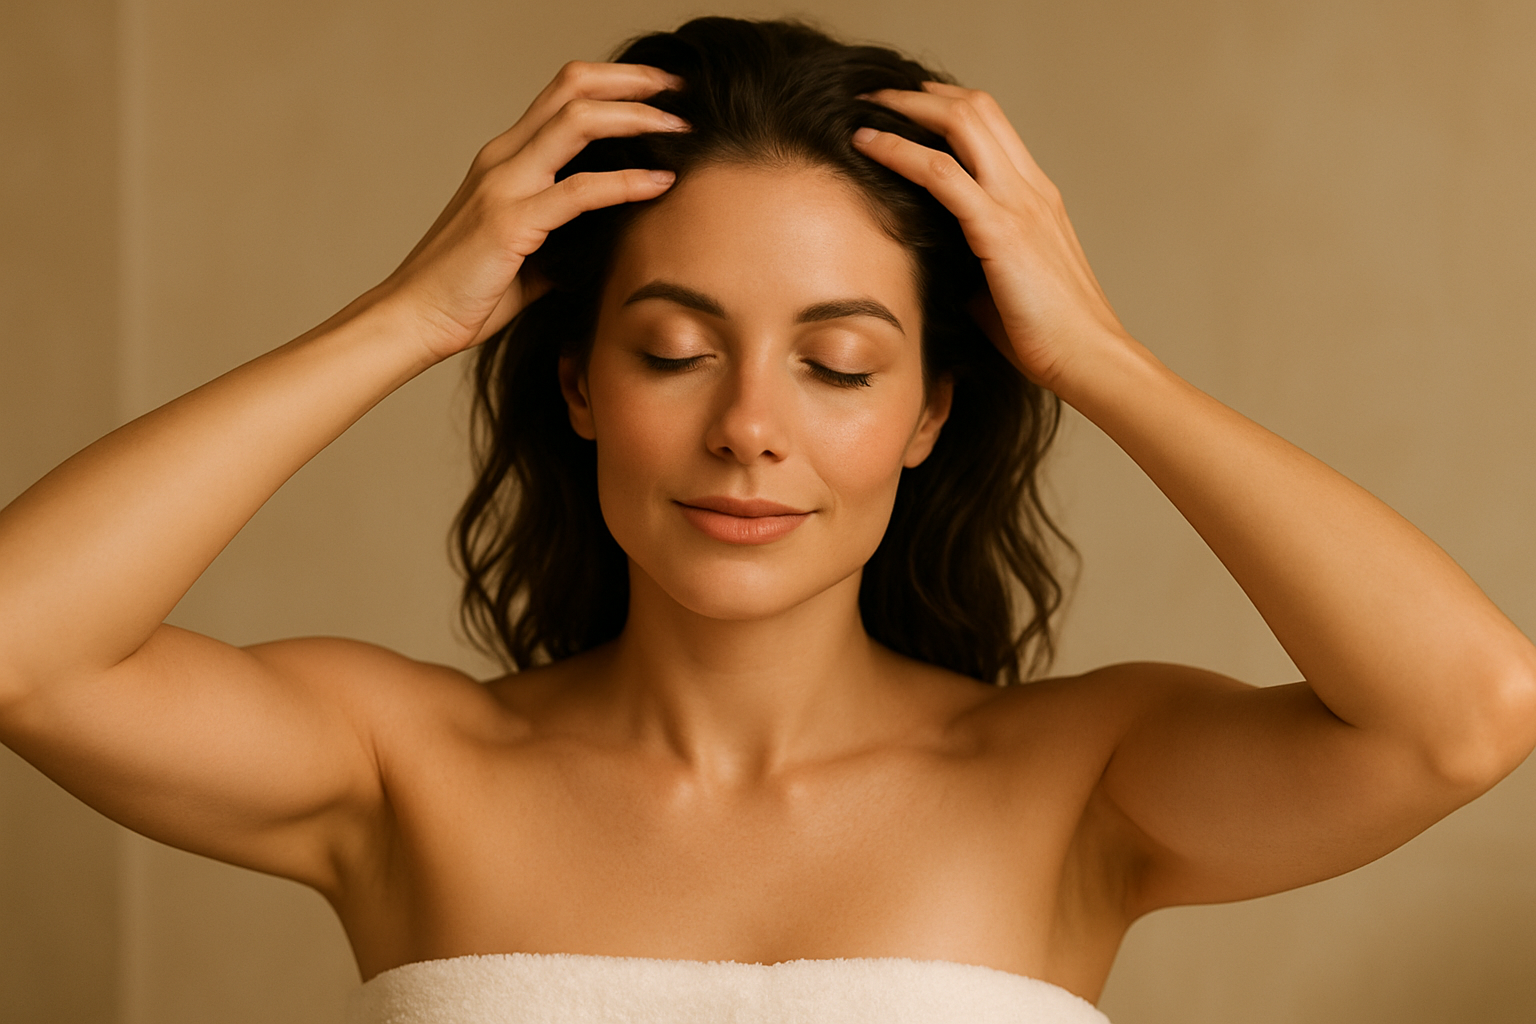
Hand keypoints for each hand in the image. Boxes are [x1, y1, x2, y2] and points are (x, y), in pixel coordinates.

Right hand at [374, 61, 687, 361]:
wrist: (413, 320)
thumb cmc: (466, 293)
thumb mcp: (526, 258)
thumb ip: (563, 240)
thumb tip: (604, 244)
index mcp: (505, 160)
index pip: (563, 96)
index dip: (615, 85)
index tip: (662, 95)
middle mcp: (503, 159)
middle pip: (573, 88)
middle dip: (633, 81)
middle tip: (681, 90)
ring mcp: (504, 185)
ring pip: (578, 121)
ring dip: (637, 118)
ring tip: (681, 127)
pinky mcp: (510, 221)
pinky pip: (580, 190)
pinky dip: (627, 181)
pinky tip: (662, 182)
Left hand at [852, 82, 1128, 389]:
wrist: (1088, 359)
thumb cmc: (1046, 335)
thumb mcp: (1000, 287)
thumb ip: (968, 262)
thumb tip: (926, 261)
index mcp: (1035, 198)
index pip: (992, 127)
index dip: (947, 108)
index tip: (906, 110)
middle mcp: (1030, 189)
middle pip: (977, 109)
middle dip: (922, 95)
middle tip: (878, 95)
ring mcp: (1018, 204)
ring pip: (962, 123)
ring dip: (907, 108)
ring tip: (867, 106)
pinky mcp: (1000, 230)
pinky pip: (941, 173)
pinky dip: (899, 151)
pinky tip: (867, 145)